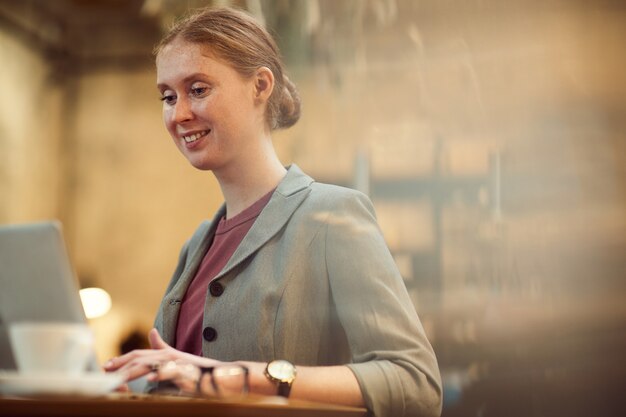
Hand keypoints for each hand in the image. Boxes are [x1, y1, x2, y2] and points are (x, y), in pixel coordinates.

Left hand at [103, 328, 218, 381]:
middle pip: (141, 357)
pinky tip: (150, 379)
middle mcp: (169, 355)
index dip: (122, 359)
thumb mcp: (176, 357)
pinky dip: (160, 374)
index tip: (106, 366)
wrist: (220, 374)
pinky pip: (172, 372)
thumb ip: (162, 346)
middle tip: (106, 371)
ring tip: (120, 376)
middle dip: (122, 363)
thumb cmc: (197, 369)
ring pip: (152, 364)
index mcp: (164, 354)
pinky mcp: (187, 371)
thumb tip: (152, 332)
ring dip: (134, 370)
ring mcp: (177, 362)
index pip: (139, 354)